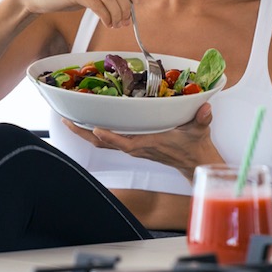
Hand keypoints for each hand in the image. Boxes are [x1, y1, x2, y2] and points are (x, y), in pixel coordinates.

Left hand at [61, 102, 221, 181]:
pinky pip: (109, 141)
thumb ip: (202, 119)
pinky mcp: (133, 146)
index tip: (95, 128)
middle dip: (84, 133)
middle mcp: (137, 147)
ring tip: (69, 120)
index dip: (110, 137)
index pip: (126, 143)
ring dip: (85, 133)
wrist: (195, 162)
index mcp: (149, 144)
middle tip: (66, 120)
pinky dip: (96, 133)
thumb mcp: (200, 129)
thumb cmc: (195, 146)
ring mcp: (133, 148)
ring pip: (103, 143)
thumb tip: (205, 109)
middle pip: (104, 143)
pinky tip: (87, 123)